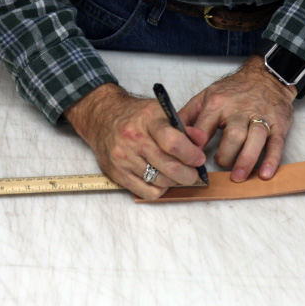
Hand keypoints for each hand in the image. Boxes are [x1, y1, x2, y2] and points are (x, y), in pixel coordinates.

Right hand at [64, 83, 206, 199]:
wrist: (102, 119)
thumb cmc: (136, 116)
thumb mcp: (160, 112)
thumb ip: (183, 127)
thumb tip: (201, 141)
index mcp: (148, 120)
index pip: (173, 142)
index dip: (191, 155)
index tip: (199, 159)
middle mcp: (133, 139)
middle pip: (168, 166)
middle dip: (188, 174)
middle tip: (193, 173)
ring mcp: (123, 158)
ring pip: (160, 182)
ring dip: (174, 181)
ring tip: (176, 174)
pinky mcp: (117, 173)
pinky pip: (146, 193)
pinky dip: (159, 189)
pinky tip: (161, 179)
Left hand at [179, 55, 296, 182]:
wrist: (266, 76)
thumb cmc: (234, 90)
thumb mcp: (207, 95)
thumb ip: (189, 114)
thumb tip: (170, 131)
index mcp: (218, 104)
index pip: (204, 127)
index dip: (196, 145)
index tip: (191, 160)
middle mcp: (240, 110)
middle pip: (233, 135)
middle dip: (226, 154)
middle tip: (221, 165)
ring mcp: (261, 117)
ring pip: (255, 139)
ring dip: (246, 160)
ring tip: (238, 177)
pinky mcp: (278, 124)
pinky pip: (276, 143)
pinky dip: (272, 160)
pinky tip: (265, 174)